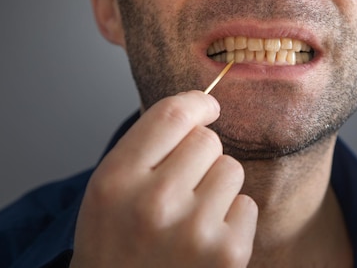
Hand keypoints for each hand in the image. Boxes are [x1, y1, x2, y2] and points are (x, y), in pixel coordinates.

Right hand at [70, 91, 257, 267]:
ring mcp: (194, 230)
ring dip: (217, 185)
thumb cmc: (118, 243)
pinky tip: (207, 238)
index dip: (197, 102)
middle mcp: (154, 203)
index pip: (172, 115)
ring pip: (231, 168)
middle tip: (182, 187)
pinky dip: (233, 217)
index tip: (207, 106)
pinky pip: (247, 204)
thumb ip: (146, 148)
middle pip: (208, 140)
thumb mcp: (109, 189)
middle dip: (201, 155)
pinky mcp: (228, 253)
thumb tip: (200, 107)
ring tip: (192, 215)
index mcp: (117, 180)